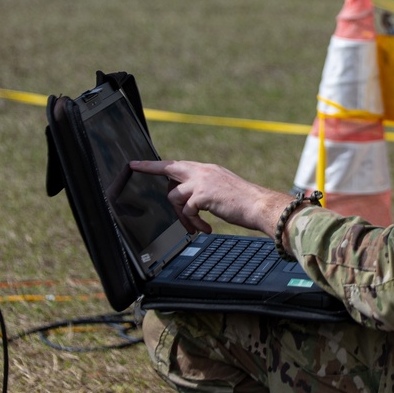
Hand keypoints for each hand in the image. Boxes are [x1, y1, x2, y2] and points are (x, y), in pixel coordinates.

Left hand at [129, 159, 290, 238]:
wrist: (259, 205)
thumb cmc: (245, 202)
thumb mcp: (222, 189)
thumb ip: (205, 188)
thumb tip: (189, 199)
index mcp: (208, 170)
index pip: (178, 165)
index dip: (157, 165)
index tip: (139, 163)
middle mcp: (203, 171)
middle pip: (169, 168)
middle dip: (150, 168)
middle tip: (134, 167)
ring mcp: (202, 182)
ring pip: (175, 196)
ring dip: (181, 216)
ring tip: (194, 226)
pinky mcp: (202, 195)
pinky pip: (187, 212)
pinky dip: (194, 223)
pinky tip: (205, 229)